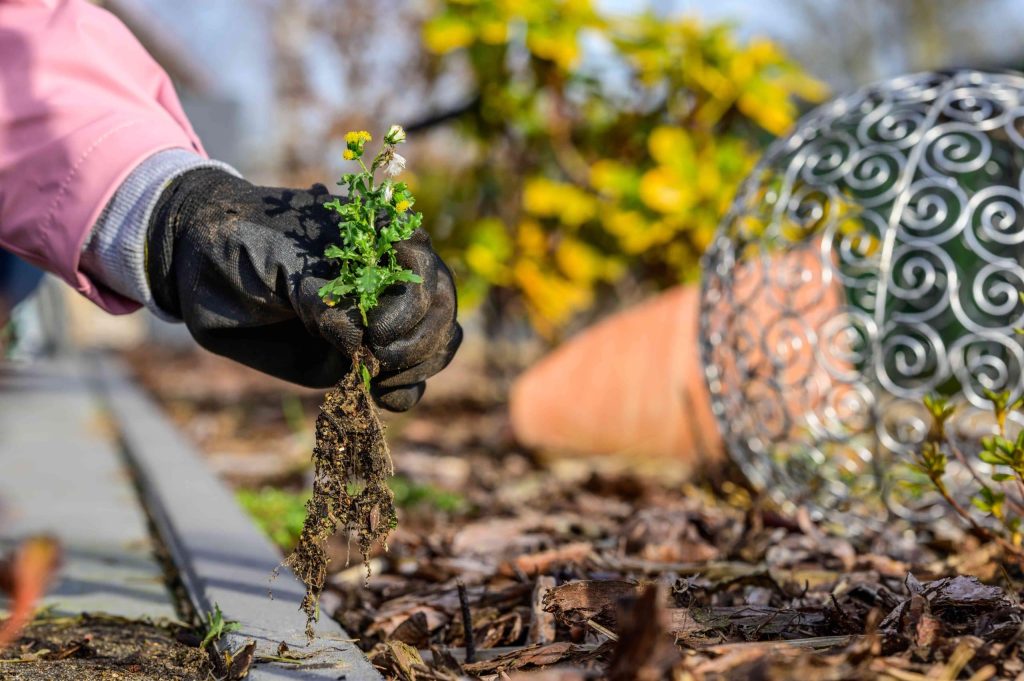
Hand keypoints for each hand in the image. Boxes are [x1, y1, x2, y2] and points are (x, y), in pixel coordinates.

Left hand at [146, 168, 460, 410]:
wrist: (199, 267)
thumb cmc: (242, 244)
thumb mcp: (278, 260)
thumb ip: (320, 297)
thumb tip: (360, 345)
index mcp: (377, 240)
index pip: (427, 270)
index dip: (416, 303)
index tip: (375, 328)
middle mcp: (387, 278)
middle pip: (442, 310)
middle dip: (421, 339)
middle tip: (379, 355)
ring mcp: (378, 318)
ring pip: (436, 343)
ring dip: (418, 366)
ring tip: (379, 377)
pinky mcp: (362, 356)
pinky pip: (408, 380)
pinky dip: (405, 392)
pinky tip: (380, 395)